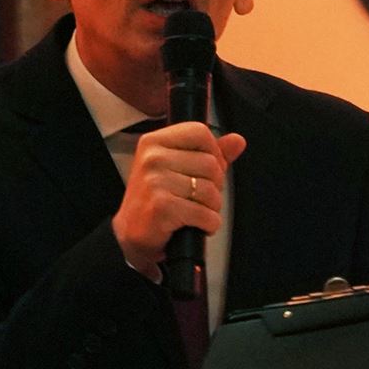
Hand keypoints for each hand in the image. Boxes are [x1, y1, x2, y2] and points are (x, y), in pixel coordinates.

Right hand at [112, 122, 246, 280]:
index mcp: (154, 142)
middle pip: (211, 163)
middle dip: (214, 186)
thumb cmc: (155, 201)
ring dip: (211, 208)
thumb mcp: (179, 169)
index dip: (213, 153)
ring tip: (195, 212)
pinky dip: (208, 224)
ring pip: (210, 190)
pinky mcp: (162, 207)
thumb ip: (210, 153)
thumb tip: (237, 141)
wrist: (130, 236)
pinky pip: (205, 214)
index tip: (206, 171)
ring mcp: (155, 182)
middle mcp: (152, 158)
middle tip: (197, 198)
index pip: (200, 132)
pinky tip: (195, 226)